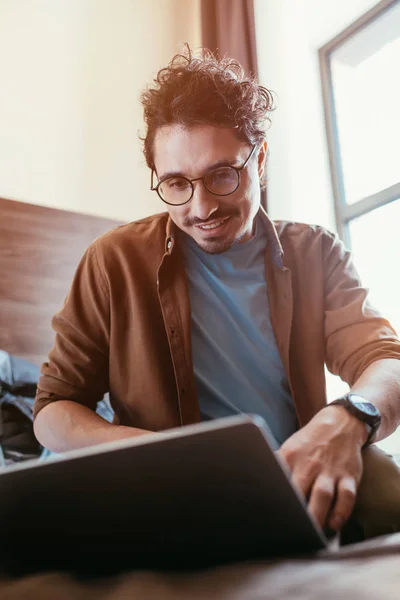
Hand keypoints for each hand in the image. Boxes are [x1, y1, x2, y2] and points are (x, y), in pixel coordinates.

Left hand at [278, 406, 367, 530]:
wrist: (340, 424)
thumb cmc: (309, 443)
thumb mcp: (289, 448)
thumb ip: (276, 464)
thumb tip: (252, 475)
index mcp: (290, 457)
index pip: (278, 479)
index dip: (273, 498)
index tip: (267, 515)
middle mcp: (309, 464)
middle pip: (299, 490)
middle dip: (294, 512)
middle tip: (290, 530)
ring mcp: (330, 470)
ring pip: (323, 495)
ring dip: (317, 515)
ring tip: (312, 532)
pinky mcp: (349, 476)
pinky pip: (347, 496)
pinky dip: (341, 512)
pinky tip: (334, 524)